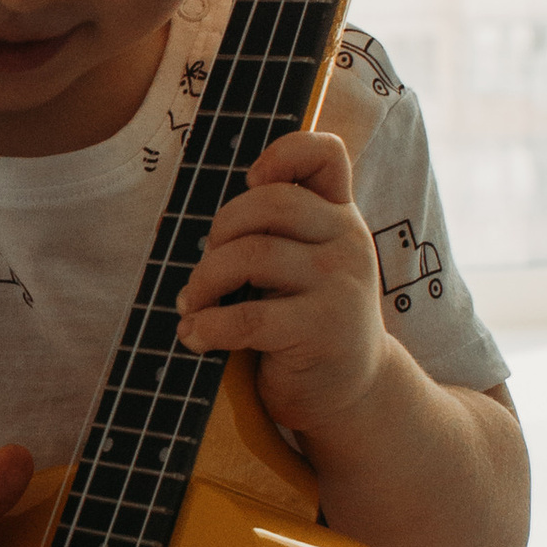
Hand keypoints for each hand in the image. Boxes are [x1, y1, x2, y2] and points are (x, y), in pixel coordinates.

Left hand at [175, 130, 387, 438]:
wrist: (354, 392)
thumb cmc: (307, 322)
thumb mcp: (303, 266)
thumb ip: (275, 235)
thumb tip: (201, 238)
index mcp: (339, 215)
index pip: (324, 154)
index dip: (281, 153)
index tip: (251, 181)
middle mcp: (347, 240)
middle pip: (268, 203)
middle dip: (219, 231)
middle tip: (206, 270)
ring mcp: (340, 283)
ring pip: (251, 255)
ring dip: (203, 281)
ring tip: (192, 306)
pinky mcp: (322, 329)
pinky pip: (248, 317)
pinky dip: (208, 327)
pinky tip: (194, 337)